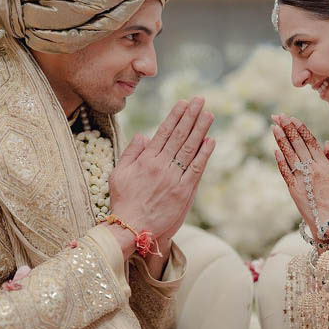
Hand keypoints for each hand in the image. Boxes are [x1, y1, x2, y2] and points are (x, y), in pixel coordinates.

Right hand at [108, 97, 214, 259]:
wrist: (132, 228)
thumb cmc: (123, 201)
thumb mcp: (118, 173)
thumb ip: (131, 152)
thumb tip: (144, 135)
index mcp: (145, 160)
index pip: (163, 132)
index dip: (175, 116)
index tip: (184, 103)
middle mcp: (160, 166)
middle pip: (179, 136)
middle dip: (190, 116)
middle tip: (200, 100)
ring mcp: (173, 179)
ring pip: (189, 149)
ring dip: (200, 130)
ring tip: (208, 114)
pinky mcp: (183, 192)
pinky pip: (196, 169)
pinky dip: (204, 154)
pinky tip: (210, 140)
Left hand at [271, 115, 328, 239]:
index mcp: (325, 166)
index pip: (311, 142)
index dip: (301, 129)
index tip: (294, 118)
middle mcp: (311, 170)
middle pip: (297, 145)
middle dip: (288, 129)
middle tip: (278, 116)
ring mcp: (301, 180)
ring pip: (289, 155)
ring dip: (281, 140)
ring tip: (274, 127)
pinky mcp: (294, 191)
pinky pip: (285, 172)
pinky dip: (280, 160)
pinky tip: (275, 149)